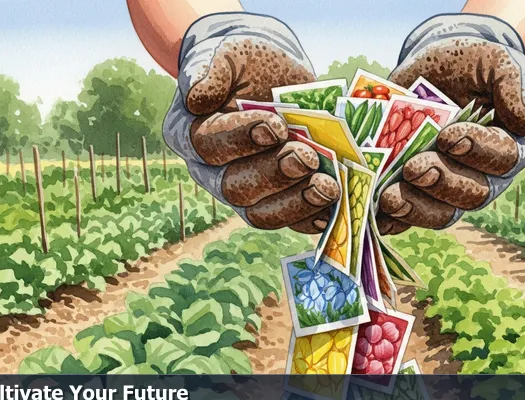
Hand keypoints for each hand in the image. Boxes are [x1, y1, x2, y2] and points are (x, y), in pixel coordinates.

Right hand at [163, 14, 338, 233]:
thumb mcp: (229, 54)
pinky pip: (291, 221)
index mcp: (192, 133)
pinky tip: (331, 208)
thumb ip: (210, 70)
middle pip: (235, 187)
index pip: (208, 145)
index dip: (240, 139)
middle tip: (307, 157)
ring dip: (296, 204)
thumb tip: (196, 98)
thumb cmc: (246, 63)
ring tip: (326, 187)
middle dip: (274, 174)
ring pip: (262, 213)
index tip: (274, 126)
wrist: (271, 73)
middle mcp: (213, 171)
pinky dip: (312, 218)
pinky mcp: (277, 200)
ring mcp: (247, 191)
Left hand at [376, 15, 524, 234]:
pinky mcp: (418, 193)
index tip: (450, 137)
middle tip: (414, 168)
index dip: (478, 151)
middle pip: (471, 194)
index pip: (503, 158)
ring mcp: (448, 187)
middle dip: (441, 183)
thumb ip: (512, 83)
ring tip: (391, 198)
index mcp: (508, 144)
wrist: (432, 68)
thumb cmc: (470, 64)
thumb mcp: (493, 60)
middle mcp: (482, 174)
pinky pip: (409, 217)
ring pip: (441, 212)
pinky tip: (376, 213)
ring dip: (415, 209)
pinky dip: (393, 219)